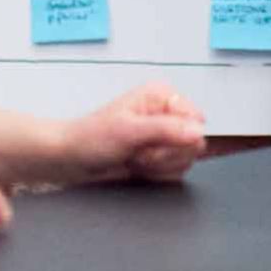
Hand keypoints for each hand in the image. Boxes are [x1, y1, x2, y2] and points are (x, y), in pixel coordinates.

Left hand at [68, 85, 206, 183]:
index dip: (179, 138)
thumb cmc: (92, 138)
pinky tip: (138, 167)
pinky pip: (176, 170)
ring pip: (185, 160)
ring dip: (158, 166)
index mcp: (163, 96)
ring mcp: (165, 137)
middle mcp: (167, 114)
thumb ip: (165, 130)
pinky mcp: (161, 156)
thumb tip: (198, 132)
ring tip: (134, 158)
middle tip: (139, 152)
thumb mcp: (128, 131)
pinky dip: (158, 174)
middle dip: (165, 155)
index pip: (197, 121)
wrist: (72, 160)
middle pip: (194, 143)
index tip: (153, 143)